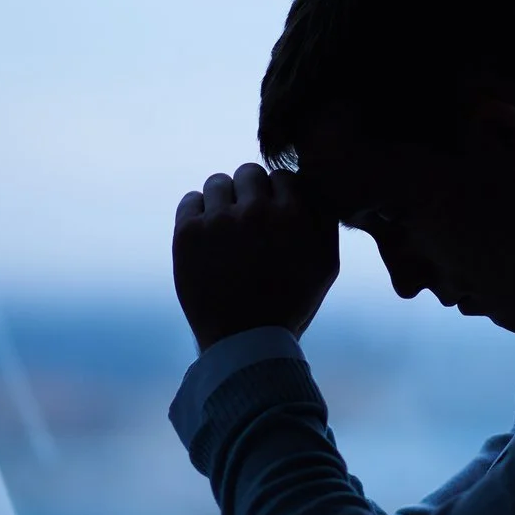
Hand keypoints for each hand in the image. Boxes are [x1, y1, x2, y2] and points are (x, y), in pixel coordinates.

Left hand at [173, 162, 338, 351]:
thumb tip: (311, 183)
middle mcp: (255, 210)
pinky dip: (197, 213)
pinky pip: (190, 200)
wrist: (243, 342)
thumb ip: (323, 219)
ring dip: (223, 200)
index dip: (278, 195)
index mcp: (293, 214)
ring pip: (217, 182)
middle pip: (249, 172)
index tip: (273, 217)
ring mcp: (218, 220)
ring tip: (226, 229)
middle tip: (249, 222)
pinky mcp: (188, 233)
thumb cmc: (290, 304)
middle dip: (250, 193)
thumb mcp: (326, 265)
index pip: (282, 176)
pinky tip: (207, 237)